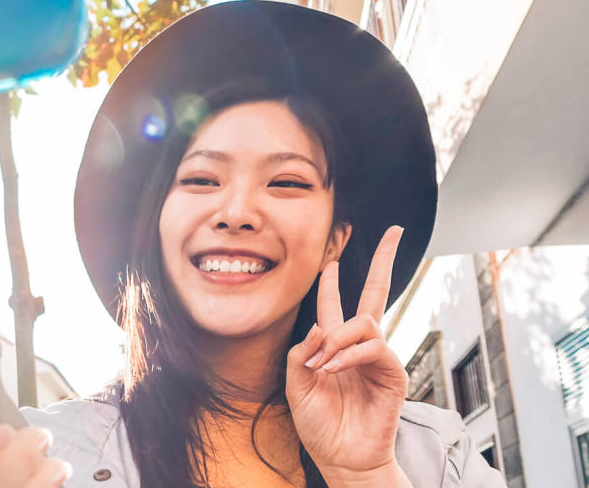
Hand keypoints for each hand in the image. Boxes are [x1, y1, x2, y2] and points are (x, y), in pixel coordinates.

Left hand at [285, 226, 412, 486]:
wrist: (341, 457)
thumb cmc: (319, 424)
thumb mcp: (295, 385)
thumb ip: (300, 352)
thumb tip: (319, 326)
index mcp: (333, 344)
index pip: (335, 302)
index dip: (334, 279)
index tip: (333, 254)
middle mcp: (359, 345)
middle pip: (376, 293)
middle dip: (385, 261)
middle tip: (395, 232)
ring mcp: (378, 357)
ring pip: (364, 323)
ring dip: (338, 340)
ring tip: (322, 366)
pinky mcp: (392, 372)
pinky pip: (373, 347)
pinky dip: (349, 356)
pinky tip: (332, 370)